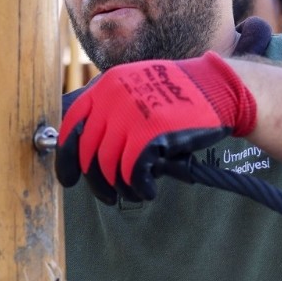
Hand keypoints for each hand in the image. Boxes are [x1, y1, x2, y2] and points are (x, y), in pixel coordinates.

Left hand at [56, 51, 256, 202]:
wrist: (216, 87)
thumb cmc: (177, 93)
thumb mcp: (135, 86)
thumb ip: (109, 106)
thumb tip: (82, 144)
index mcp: (105, 85)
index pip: (71, 124)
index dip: (65, 156)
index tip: (69, 177)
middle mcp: (112, 97)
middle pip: (87, 150)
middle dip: (94, 180)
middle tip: (105, 195)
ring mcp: (131, 114)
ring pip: (107, 164)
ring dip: (117, 186)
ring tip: (131, 192)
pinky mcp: (152, 133)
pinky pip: (132, 170)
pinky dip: (138, 186)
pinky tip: (148, 191)